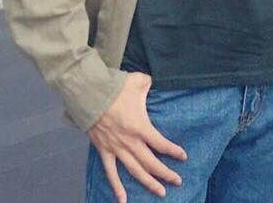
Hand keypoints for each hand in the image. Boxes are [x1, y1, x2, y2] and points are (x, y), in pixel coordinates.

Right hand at [87, 71, 186, 201]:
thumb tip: (153, 82)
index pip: (161, 144)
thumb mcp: (138, 81)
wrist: (89, 94)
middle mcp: (130, 142)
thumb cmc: (115, 87)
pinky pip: (111, 172)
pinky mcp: (104, 151)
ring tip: (161, 192)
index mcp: (140, 127)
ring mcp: (116, 148)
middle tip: (177, 181)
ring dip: (149, 182)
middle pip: (151, 162)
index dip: (173, 151)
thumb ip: (149, 83)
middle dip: (166, 173)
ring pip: (135, 171)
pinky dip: (116, 187)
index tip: (183, 157)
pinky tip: (123, 200)